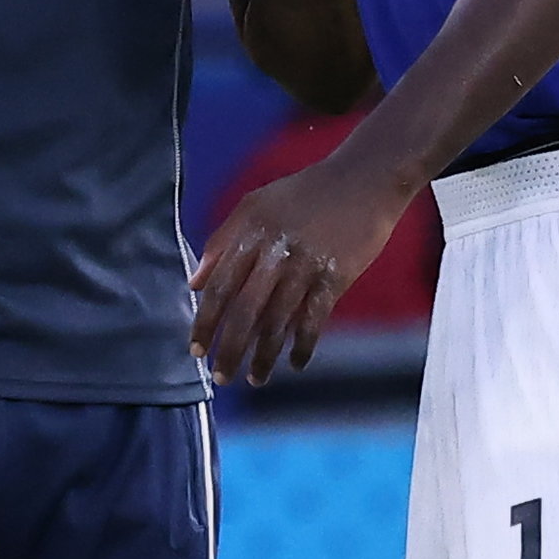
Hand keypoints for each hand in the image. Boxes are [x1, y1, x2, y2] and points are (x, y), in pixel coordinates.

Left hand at [194, 149, 402, 382]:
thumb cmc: (306, 192)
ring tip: (254, 378)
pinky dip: (303, 345)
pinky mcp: (335, 277)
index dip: (205, 321)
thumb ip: (222, 242)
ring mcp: (306, 266)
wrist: (363, 179)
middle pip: (244, 311)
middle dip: (230, 349)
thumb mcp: (255, 205)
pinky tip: (296, 363)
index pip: (219, 287)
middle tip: (220, 377)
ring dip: (264, 356)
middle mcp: (275, 252)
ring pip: (278, 321)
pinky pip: (314, 320)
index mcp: (251, 234)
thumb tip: (195, 283)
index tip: (196, 349)